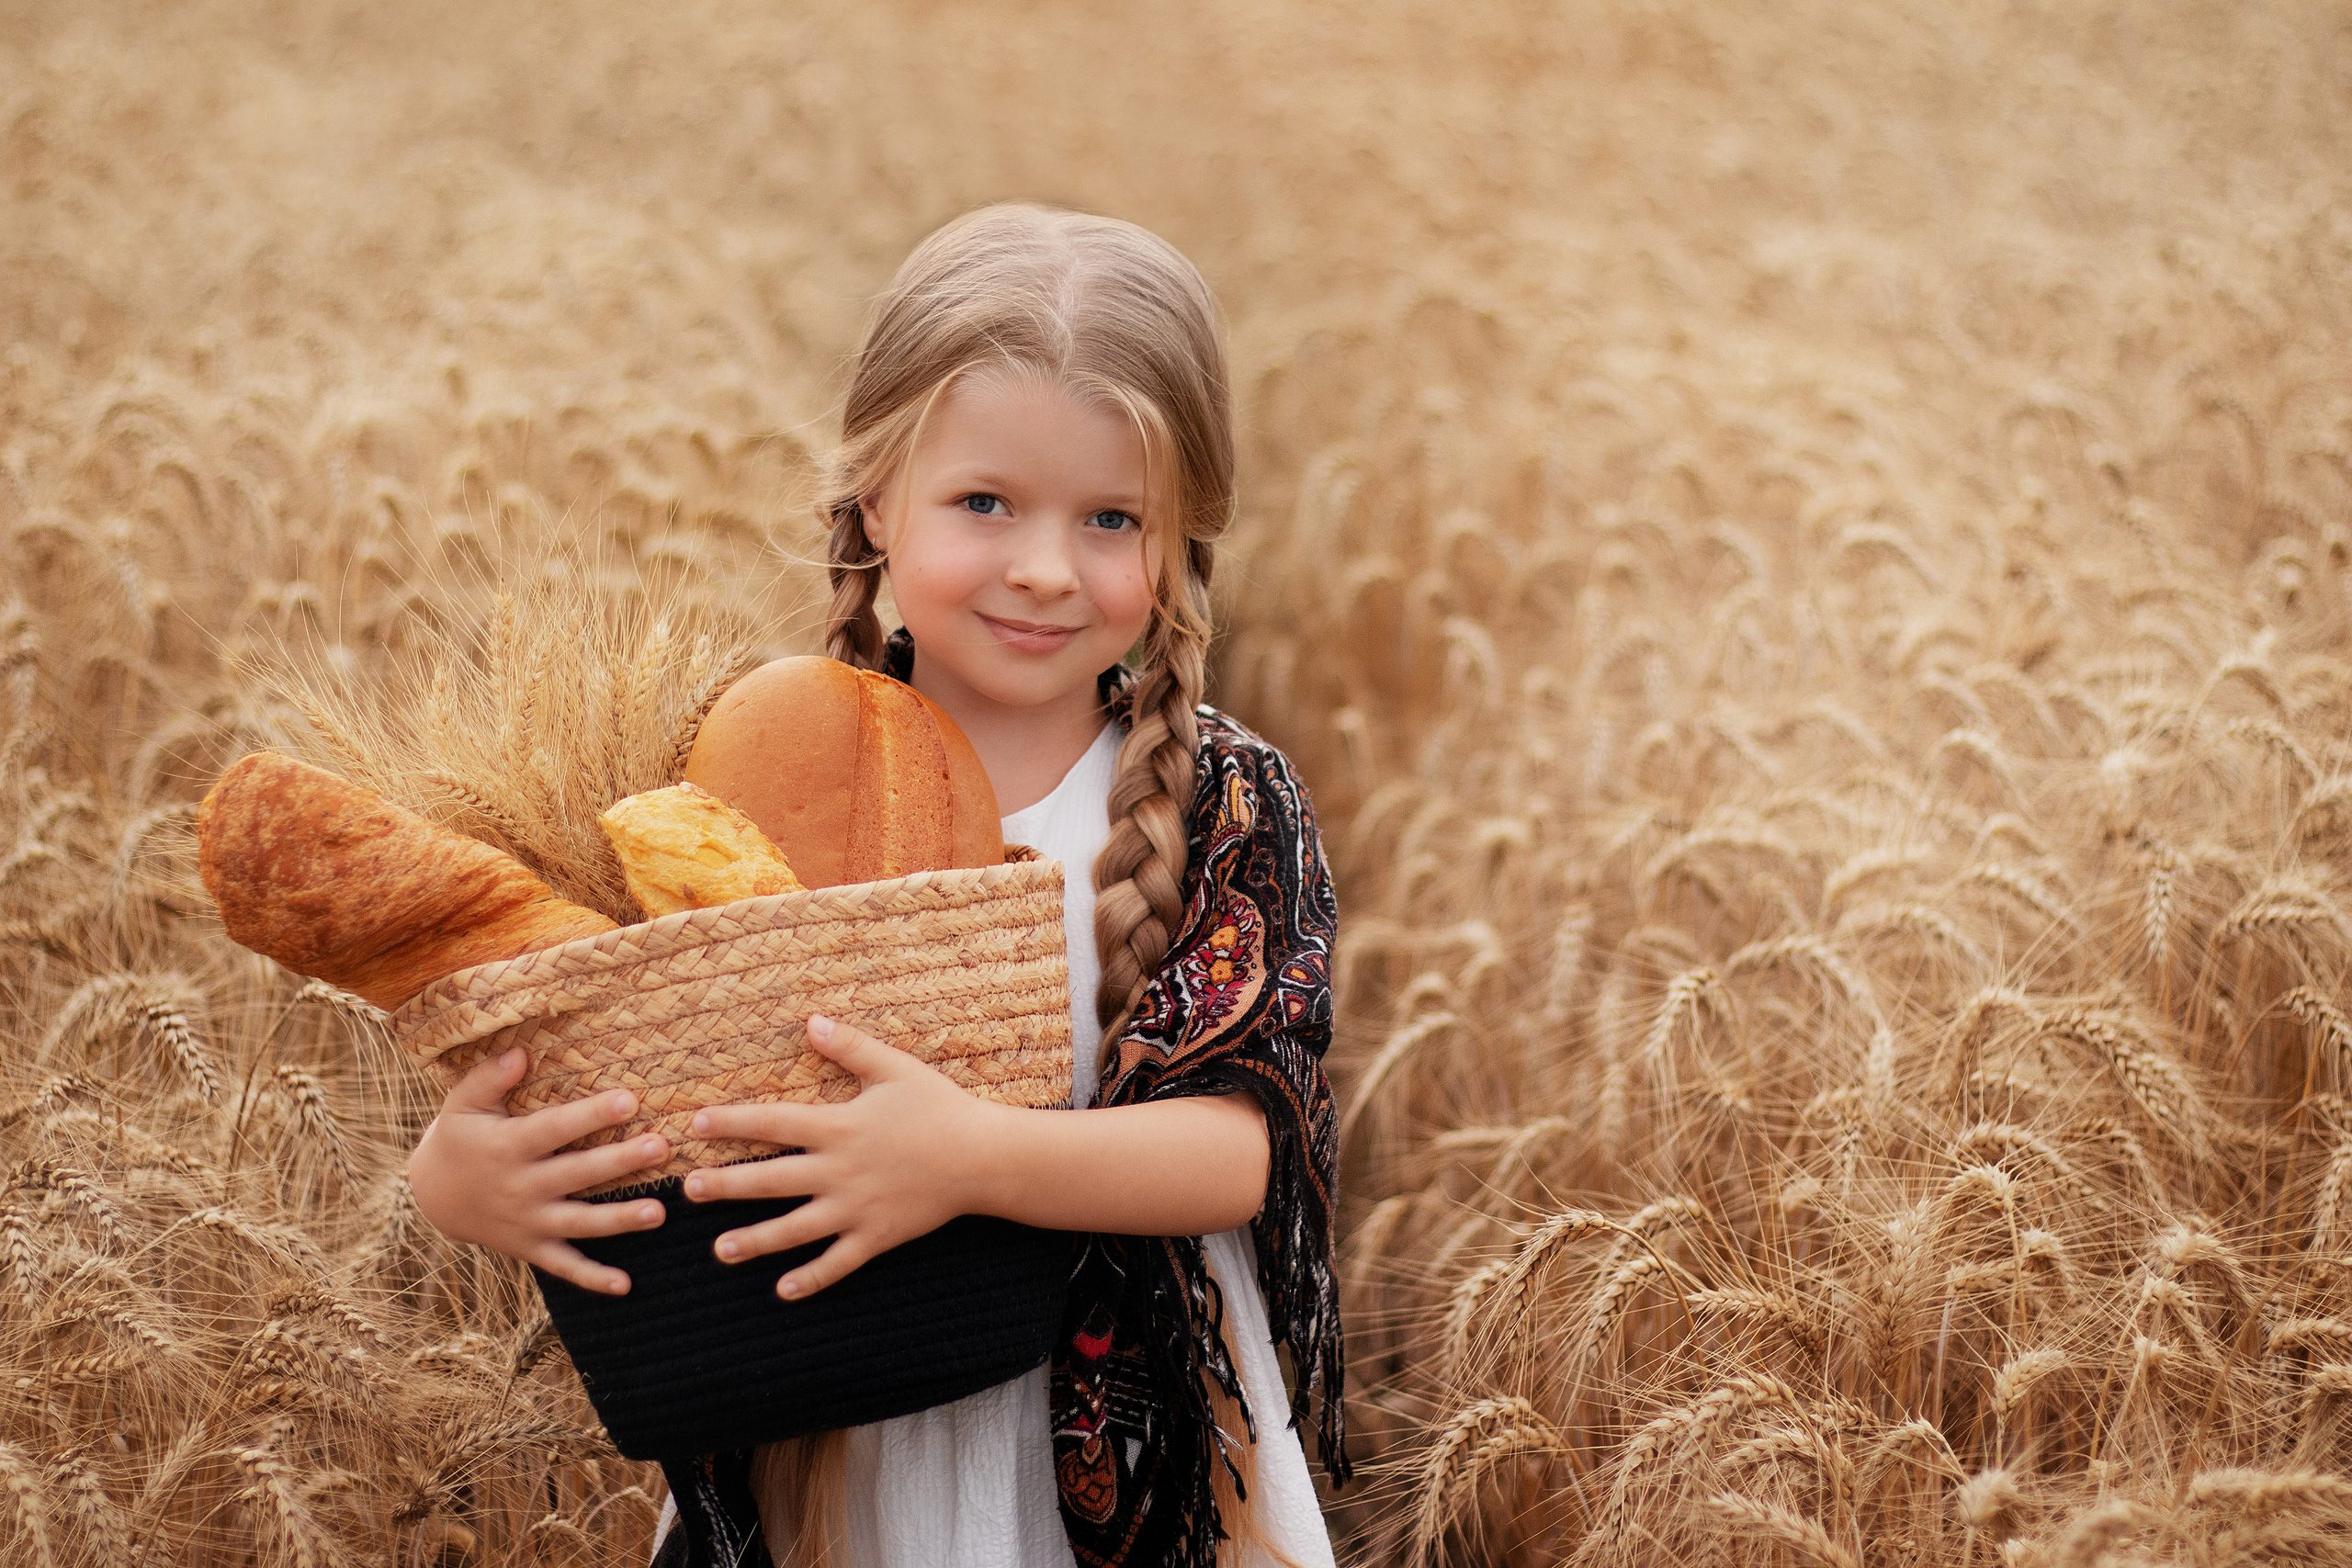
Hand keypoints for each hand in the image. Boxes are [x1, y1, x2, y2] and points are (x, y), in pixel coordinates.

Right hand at [407, 1046, 671, 1294]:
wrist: (433, 1196)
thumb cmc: (459, 1137)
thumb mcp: (461, 1103)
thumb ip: (489, 1077)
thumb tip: (521, 1053)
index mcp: (508, 1147)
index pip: (555, 1129)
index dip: (591, 1115)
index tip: (630, 1099)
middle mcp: (520, 1187)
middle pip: (577, 1174)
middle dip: (620, 1161)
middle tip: (662, 1147)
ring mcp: (527, 1222)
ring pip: (579, 1223)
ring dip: (619, 1220)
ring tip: (659, 1212)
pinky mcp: (531, 1248)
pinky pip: (564, 1266)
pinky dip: (593, 1278)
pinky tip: (626, 1285)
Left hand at [682, 1015, 989, 1300]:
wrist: (983, 1157)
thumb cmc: (939, 1107)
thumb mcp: (894, 1068)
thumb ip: (850, 1047)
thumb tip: (810, 1021)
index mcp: (840, 1127)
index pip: (773, 1123)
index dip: (732, 1122)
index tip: (695, 1124)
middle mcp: (840, 1171)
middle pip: (771, 1180)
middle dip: (727, 1186)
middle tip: (688, 1191)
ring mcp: (856, 1208)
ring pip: (795, 1229)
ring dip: (755, 1241)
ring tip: (719, 1250)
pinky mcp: (876, 1236)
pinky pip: (837, 1263)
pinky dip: (810, 1279)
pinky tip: (782, 1291)